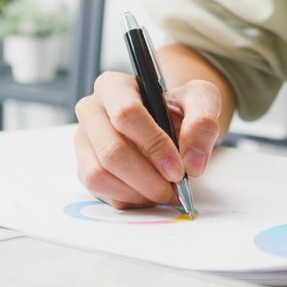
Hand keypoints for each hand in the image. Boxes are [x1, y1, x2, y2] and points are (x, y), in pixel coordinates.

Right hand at [74, 71, 222, 208]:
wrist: (167, 124)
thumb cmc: (178, 109)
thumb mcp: (201, 100)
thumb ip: (203, 121)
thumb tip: (192, 161)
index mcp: (114, 86)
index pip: (126, 114)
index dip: (154, 145)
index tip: (178, 169)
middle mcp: (91, 111)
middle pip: (112, 150)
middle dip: (147, 178)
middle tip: (174, 189)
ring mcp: (84, 142)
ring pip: (100, 175)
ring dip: (137, 192)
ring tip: (163, 191)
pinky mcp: (84, 167)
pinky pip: (100, 191)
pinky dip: (129, 199)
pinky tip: (149, 193)